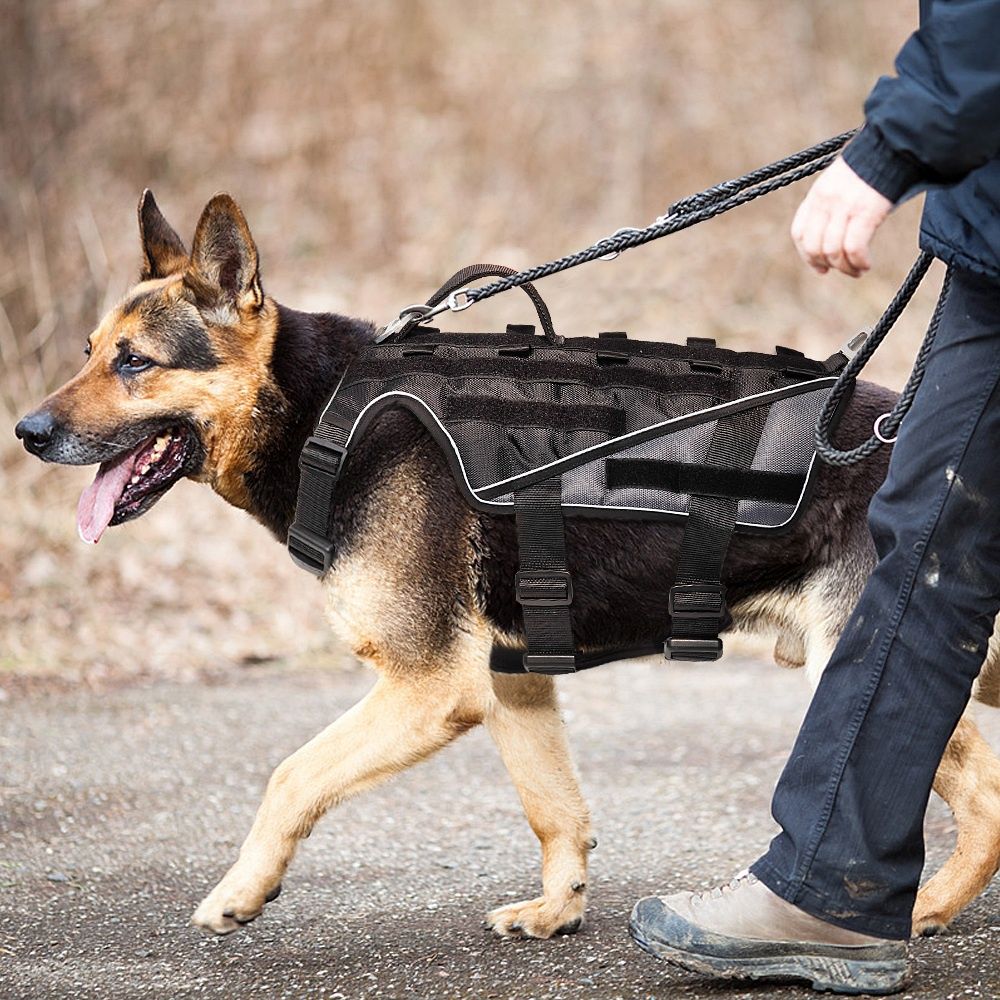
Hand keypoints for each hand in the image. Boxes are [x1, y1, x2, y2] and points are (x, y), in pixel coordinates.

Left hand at [790, 156, 892, 277]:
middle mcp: (826, 202)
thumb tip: (833, 233)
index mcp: (817, 194)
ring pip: (832, 251)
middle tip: (843, 270)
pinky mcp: (865, 212)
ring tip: (858, 270)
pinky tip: (866, 265)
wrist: (895, 144)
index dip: (807, 255)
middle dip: (827, 265)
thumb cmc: (874, 164)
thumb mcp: (842, 182)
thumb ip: (833, 205)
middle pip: (814, 247)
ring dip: (845, 268)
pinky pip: (854, 248)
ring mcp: (844, 207)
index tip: (820, 267)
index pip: (800, 232)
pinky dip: (859, 262)